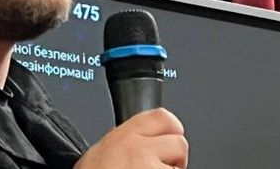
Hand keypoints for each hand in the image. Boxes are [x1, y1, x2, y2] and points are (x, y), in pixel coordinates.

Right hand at [74, 108, 188, 168]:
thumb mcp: (100, 152)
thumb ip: (123, 140)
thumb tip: (140, 138)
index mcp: (123, 136)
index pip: (163, 117)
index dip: (170, 130)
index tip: (167, 141)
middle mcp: (138, 148)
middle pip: (179, 143)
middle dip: (173, 158)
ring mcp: (150, 168)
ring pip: (180, 168)